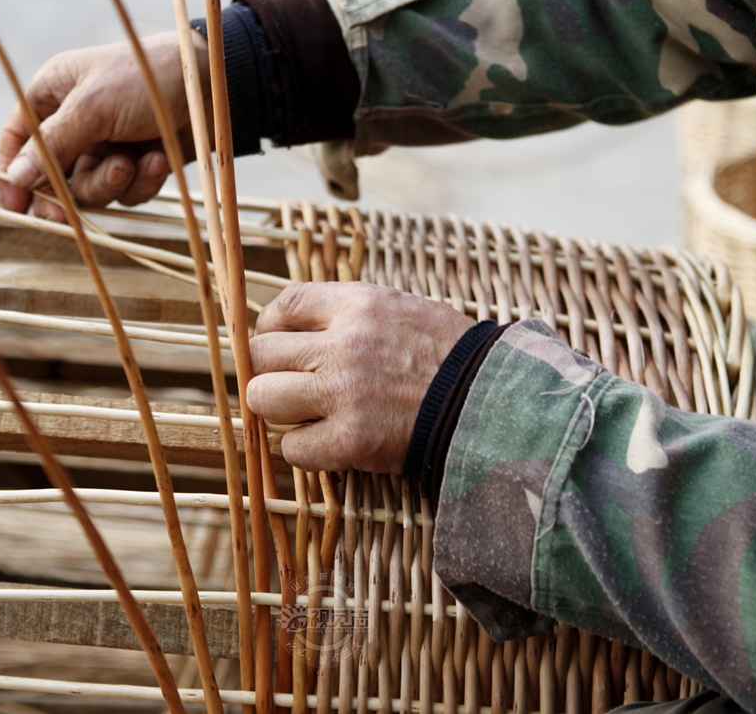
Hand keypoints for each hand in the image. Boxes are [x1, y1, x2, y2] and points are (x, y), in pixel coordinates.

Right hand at [0, 31, 209, 218]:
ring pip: (91, 188)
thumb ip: (52, 144)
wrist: (212, 88)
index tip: (15, 206)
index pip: (16, 137)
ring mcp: (107, 143)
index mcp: (54, 93)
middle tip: (66, 215)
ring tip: (133, 163)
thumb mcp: (93, 107)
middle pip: (52, 174)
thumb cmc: (147, 78)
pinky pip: (126, 191)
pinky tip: (158, 160)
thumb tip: (15, 177)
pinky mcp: (137, 162)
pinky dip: (141, 181)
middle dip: (67, 192)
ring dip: (111, 183)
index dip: (12, 172)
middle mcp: (76, 120)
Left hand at [247, 282, 475, 473]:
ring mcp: (345, 393)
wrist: (494, 405)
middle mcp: (345, 344)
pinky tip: (332, 443)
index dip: (271, 329)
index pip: (283, 306)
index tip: (280, 346)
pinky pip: (292, 448)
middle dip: (271, 373)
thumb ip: (347, 314)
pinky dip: (306, 450)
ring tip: (310, 415)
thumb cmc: (449, 358)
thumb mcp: (400, 310)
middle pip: (261, 355)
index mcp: (359, 304)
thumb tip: (292, 328)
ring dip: (281, 412)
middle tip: (294, 387)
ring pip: (264, 400)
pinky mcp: (351, 441)